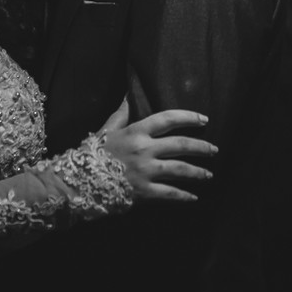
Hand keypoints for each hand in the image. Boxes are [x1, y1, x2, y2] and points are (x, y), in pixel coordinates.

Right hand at [99, 100, 215, 201]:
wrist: (77, 182)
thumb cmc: (92, 154)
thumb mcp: (107, 129)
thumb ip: (121, 113)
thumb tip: (129, 93)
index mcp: (136, 132)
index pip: (168, 119)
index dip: (189, 117)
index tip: (204, 119)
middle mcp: (144, 150)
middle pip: (180, 144)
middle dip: (201, 147)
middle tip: (214, 150)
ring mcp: (145, 171)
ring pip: (179, 169)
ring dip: (198, 172)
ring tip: (209, 174)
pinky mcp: (143, 192)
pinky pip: (169, 194)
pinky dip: (183, 196)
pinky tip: (193, 198)